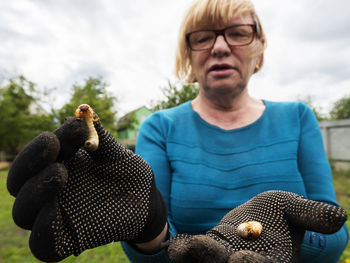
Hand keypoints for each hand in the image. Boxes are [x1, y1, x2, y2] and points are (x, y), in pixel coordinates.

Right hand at [7, 116, 166, 261]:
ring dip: (35, 191)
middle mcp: (51, 190)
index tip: (70, 128)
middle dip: (30, 162)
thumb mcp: (118, 154)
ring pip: (23, 212)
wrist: (146, 202)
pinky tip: (55, 211)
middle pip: (20, 181)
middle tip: (53, 145)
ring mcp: (57, 215)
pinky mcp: (68, 240)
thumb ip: (102, 138)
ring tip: (61, 172)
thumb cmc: (128, 174)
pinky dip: (43, 228)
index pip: (38, 155)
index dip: (45, 141)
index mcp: (59, 164)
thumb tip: (85, 112)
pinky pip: (43, 243)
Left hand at [167, 190, 346, 262]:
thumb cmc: (276, 214)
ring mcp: (222, 261)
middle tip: (218, 256)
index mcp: (272, 262)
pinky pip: (194, 254)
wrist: (252, 216)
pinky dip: (186, 252)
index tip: (246, 259)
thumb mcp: (292, 209)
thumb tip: (340, 215)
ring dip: (199, 259)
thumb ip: (310, 214)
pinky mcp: (205, 253)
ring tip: (184, 252)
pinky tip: (174, 246)